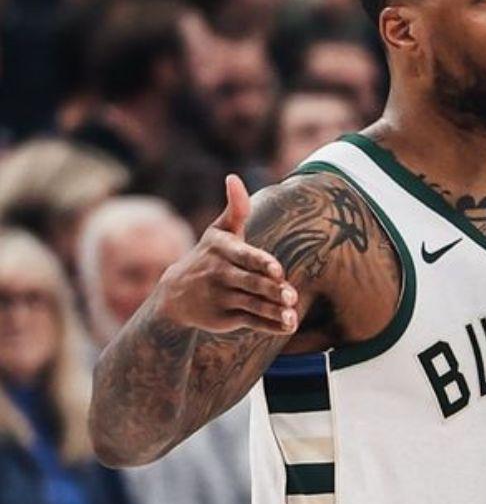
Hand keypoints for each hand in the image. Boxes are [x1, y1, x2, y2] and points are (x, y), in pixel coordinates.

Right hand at [151, 175, 298, 334]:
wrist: (175, 295)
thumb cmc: (207, 256)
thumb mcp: (218, 232)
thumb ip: (235, 208)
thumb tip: (234, 177)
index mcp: (223, 252)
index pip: (244, 257)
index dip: (261, 263)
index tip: (277, 270)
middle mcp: (221, 276)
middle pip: (251, 283)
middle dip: (272, 290)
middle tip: (291, 295)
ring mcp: (222, 298)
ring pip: (253, 305)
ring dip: (274, 311)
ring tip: (293, 315)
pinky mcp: (224, 319)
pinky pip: (250, 321)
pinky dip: (269, 325)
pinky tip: (287, 326)